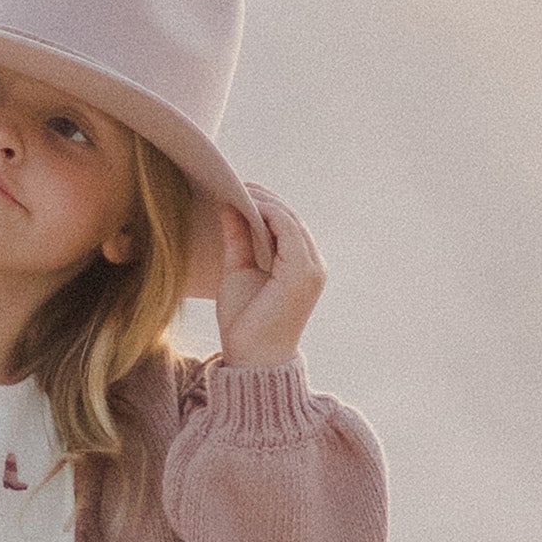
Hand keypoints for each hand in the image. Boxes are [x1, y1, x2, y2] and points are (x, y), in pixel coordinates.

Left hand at [214, 182, 325, 368]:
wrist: (251, 360)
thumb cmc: (244, 324)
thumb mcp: (237, 273)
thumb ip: (237, 240)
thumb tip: (228, 206)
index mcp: (302, 266)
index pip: (287, 224)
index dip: (263, 204)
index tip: (236, 188)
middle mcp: (313, 265)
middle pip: (290, 218)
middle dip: (263, 198)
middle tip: (235, 181)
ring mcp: (312, 269)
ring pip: (291, 220)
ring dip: (264, 201)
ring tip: (237, 188)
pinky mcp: (303, 272)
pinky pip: (288, 229)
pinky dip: (268, 213)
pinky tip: (245, 204)